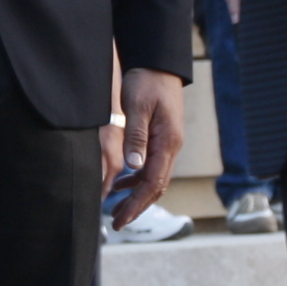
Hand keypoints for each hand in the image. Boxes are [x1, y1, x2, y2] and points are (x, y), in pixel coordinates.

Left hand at [106, 69, 186, 230]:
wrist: (158, 62)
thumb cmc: (146, 81)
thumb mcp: (137, 107)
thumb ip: (135, 138)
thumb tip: (134, 169)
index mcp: (168, 143)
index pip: (153, 183)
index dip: (136, 204)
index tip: (121, 219)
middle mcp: (171, 147)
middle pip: (156, 187)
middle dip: (137, 207)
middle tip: (117, 223)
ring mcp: (167, 144)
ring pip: (154, 179)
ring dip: (136, 195)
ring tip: (115, 208)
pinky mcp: (160, 138)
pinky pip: (150, 166)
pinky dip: (136, 179)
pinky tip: (120, 182)